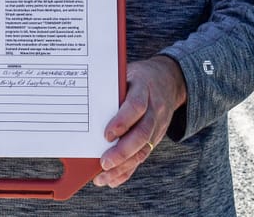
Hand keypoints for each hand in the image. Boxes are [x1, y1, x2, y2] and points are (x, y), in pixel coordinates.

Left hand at [94, 55, 186, 187]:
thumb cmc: (139, 78)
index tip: (106, 135)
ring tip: (104, 177)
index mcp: (145, 89)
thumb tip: (84, 105)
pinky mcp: (156, 137)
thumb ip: (112, 88)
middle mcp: (155, 109)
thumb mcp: (127, 73)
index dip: (123, 121)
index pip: (136, 106)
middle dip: (122, 151)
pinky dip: (128, 170)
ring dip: (124, 166)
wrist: (169, 80)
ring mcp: (158, 125)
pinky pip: (143, 156)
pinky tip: (113, 179)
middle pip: (142, 133)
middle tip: (103, 163)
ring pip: (144, 149)